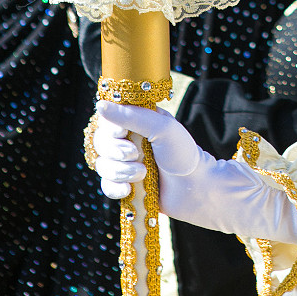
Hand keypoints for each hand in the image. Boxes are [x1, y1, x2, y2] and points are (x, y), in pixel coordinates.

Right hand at [93, 100, 296, 242]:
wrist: (196, 188)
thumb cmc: (184, 153)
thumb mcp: (162, 127)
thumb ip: (132, 116)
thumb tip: (100, 106)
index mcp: (138, 121)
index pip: (108, 119)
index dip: (111, 127)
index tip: (123, 133)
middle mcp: (129, 140)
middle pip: (100, 143)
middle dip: (116, 151)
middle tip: (137, 155)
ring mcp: (126, 163)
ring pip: (102, 165)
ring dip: (120, 171)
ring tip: (143, 174)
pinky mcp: (126, 184)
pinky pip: (106, 186)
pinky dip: (116, 188)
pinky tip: (130, 189)